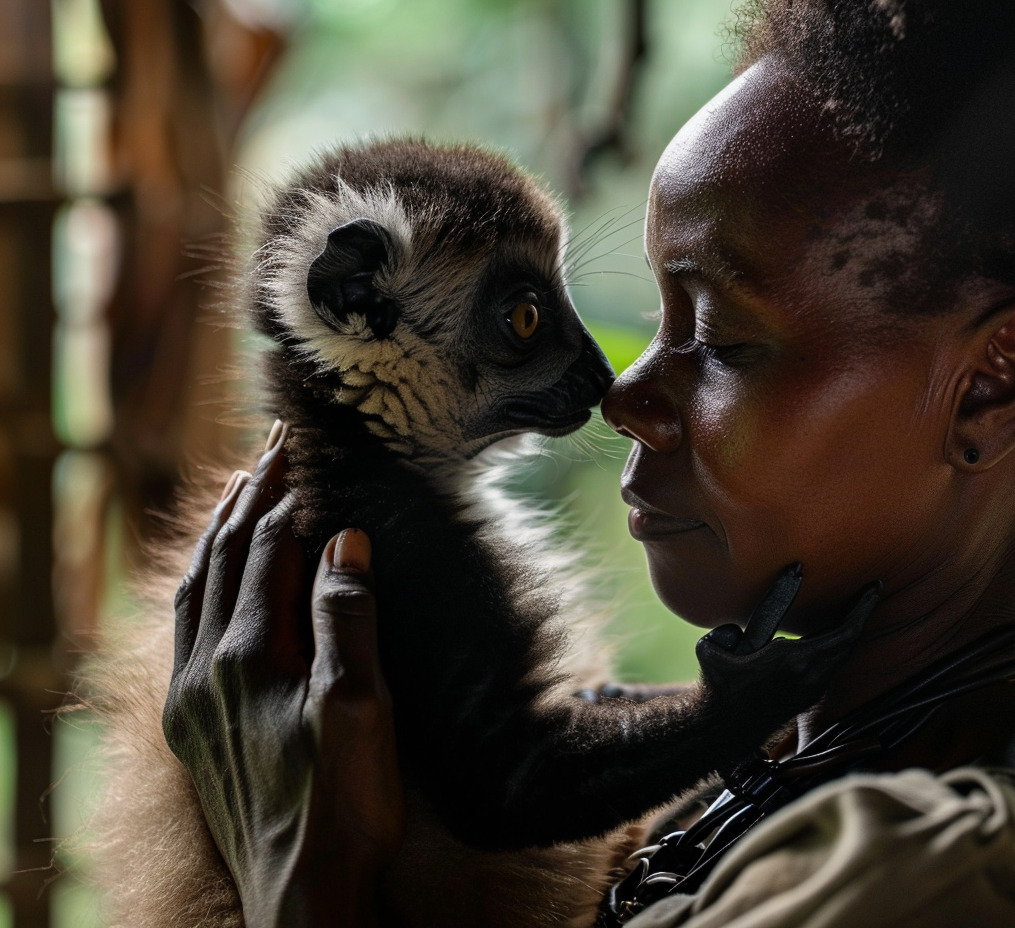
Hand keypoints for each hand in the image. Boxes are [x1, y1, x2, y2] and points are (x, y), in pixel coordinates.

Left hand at [162, 422, 402, 927]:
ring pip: (194, 594)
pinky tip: (211, 584)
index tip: (297, 449)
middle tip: (268, 451)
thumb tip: (342, 539)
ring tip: (234, 495)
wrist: (302, 891)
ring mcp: (190, 700)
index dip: (281, 496)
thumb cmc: (342, 804)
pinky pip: (185, 633)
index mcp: (247, 658)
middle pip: (221, 561)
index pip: (263, 552)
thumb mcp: (360, 707)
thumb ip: (346, 618)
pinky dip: (200, 587)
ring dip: (216, 537)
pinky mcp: (190, 728)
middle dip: (244, 499)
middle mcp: (205, 671)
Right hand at [695, 566, 881, 718]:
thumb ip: (765, 607)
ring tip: (852, 608)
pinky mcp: (809, 696)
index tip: (875, 586)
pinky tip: (830, 633)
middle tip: (871, 591)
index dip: (863, 606)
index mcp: (796, 661)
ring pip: (842, 654)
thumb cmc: (720, 679)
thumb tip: (795, 571)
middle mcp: (812, 676)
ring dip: (848, 631)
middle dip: (861, 614)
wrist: (723, 726)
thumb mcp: (729, 639)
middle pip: (850, 641)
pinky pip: (832, 665)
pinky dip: (837, 645)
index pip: (846, 631)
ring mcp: (813, 689)